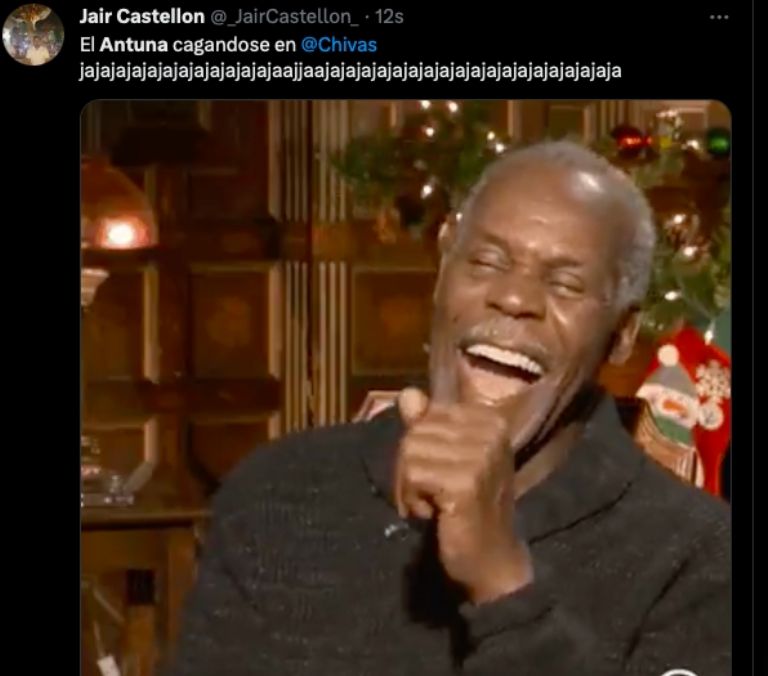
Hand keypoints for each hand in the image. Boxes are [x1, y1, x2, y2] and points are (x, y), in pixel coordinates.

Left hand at [394, 382, 562, 603]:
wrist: (491, 559)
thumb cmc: (469, 507)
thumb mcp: (449, 458)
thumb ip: (427, 424)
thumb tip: (408, 393)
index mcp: (490, 419)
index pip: (427, 415)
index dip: (421, 447)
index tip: (439, 475)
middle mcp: (490, 431)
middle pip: (416, 432)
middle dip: (411, 468)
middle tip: (432, 496)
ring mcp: (481, 455)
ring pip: (410, 451)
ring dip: (410, 486)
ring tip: (434, 505)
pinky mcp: (466, 482)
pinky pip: (412, 474)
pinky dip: (413, 499)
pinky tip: (435, 514)